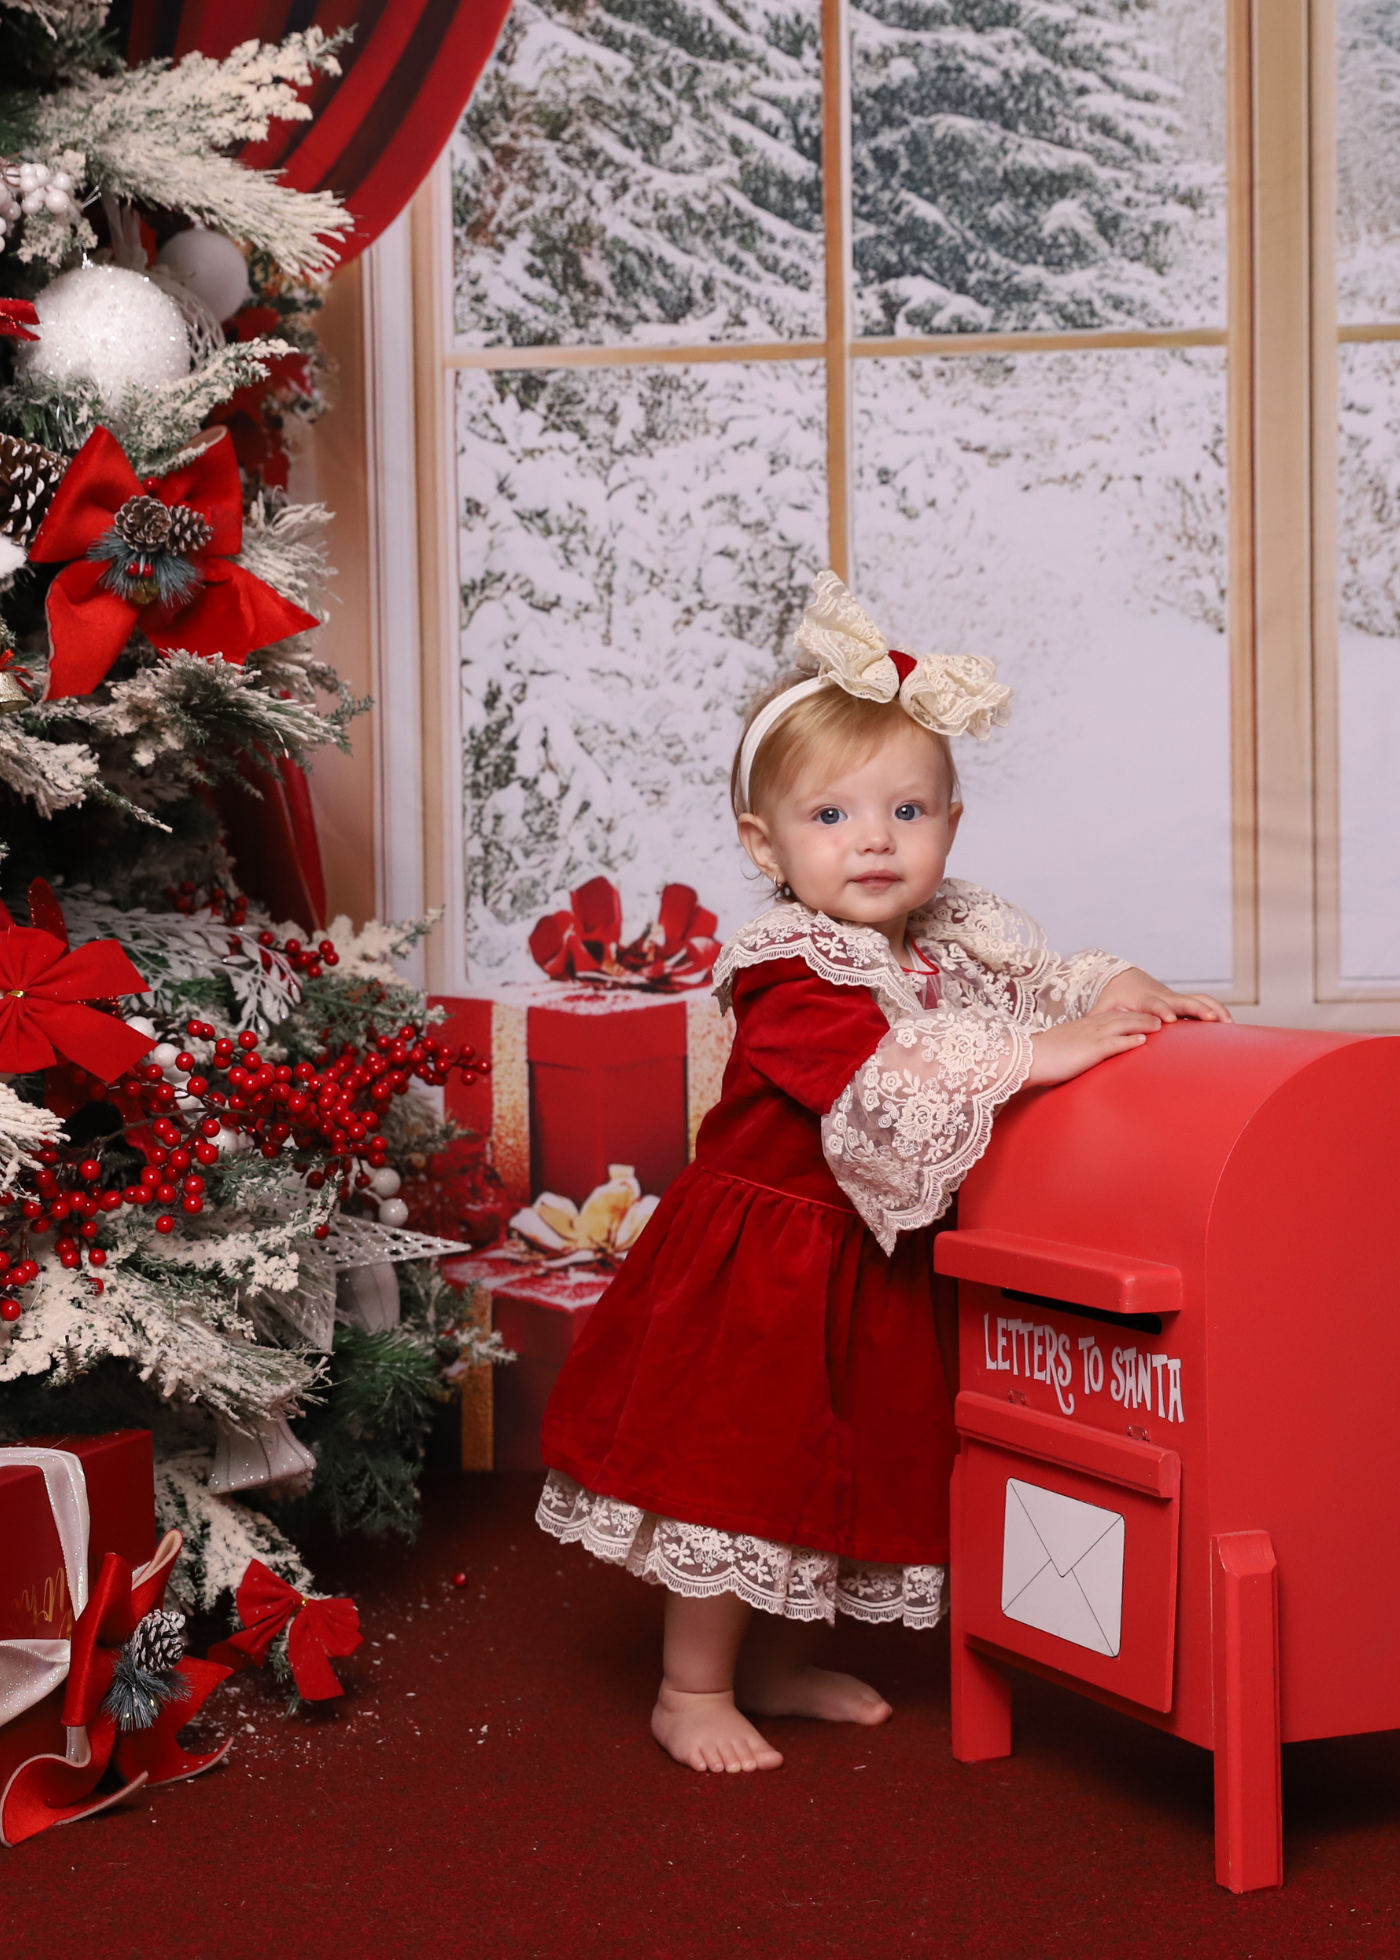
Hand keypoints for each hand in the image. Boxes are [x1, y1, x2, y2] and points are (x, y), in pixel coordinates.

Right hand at [1026, 1011, 1161, 1086]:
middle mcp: (1088, 1027)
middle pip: (1120, 1017)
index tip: (1141, 1015)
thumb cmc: (1038, 1058)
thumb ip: (1072, 1051)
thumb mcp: (1059, 1050)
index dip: (1127, 1015)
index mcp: (1081, 1026)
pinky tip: (1143, 1040)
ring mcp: (1090, 1037)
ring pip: (1122, 1025)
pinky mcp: (1091, 1049)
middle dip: (1141, 1016)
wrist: (1026, 1058)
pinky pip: (1115, 1042)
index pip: (1109, 1017)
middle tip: (1160, 1017)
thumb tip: (1075, 1058)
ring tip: (1159, 1025)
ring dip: (1142, 1024)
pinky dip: (1130, 1040)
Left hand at [1094, 966, 1233, 1024]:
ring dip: (1213, 1010)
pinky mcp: (1183, 1002)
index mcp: (1144, 999)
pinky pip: (1203, 1003)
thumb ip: (1097, 1020)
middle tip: (1210, 1019)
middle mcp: (1163, 997)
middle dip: (1196, 1009)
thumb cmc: (1113, 998)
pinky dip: (1217, 1010)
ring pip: (1198, 1000)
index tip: (1170, 1018)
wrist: (1125, 980)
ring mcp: (1175, 999)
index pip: (1154, 1005)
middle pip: (1183, 1001)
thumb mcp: (1103, 1007)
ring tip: (1229, 1024)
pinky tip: (1229, 1025)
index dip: (1162, 1010)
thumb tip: (1087, 1033)